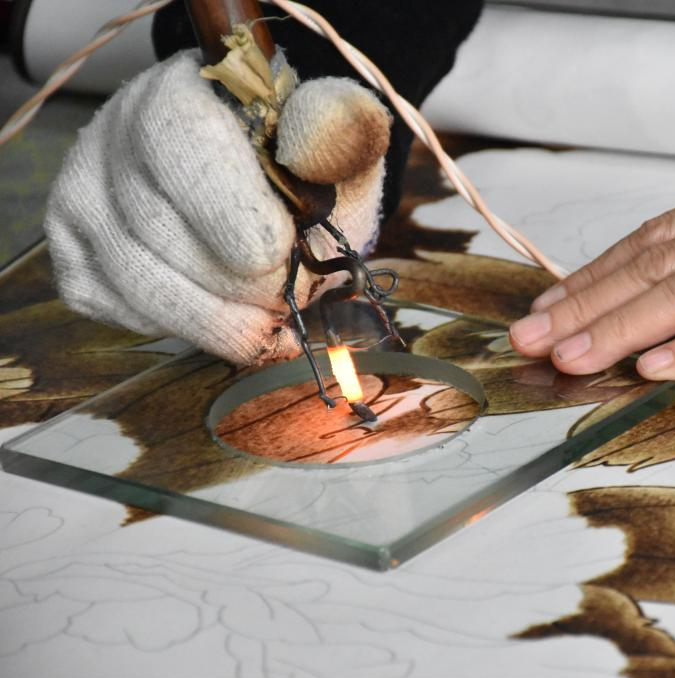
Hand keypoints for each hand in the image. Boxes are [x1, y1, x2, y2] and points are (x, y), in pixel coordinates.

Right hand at [44, 51, 390, 364]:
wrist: (269, 190)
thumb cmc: (301, 171)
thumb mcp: (338, 150)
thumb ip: (340, 144)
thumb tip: (322, 144)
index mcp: (186, 89)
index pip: (181, 139)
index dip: (229, 208)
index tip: (278, 253)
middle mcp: (118, 130)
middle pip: (153, 225)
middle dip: (235, 286)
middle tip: (288, 303)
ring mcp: (85, 189)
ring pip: (132, 277)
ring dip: (213, 320)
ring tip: (268, 325)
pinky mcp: (72, 247)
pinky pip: (115, 306)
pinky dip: (178, 329)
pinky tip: (222, 317)